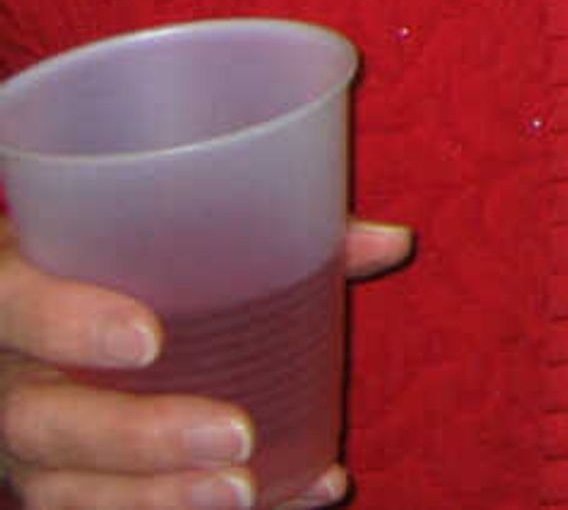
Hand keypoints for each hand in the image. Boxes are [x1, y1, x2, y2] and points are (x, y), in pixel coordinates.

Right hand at [0, 221, 408, 509]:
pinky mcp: (57, 482)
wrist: (39, 310)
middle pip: (42, 422)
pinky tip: (289, 497)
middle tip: (234, 436)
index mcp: (15, 286)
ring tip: (246, 489)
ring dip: (159, 497)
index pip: (16, 304)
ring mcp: (24, 443)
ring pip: (66, 489)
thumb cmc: (110, 256)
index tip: (149, 336)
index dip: (69, 323)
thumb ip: (261, 227)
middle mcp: (8, 375)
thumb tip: (388, 243)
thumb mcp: (147, 226)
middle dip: (137, 438)